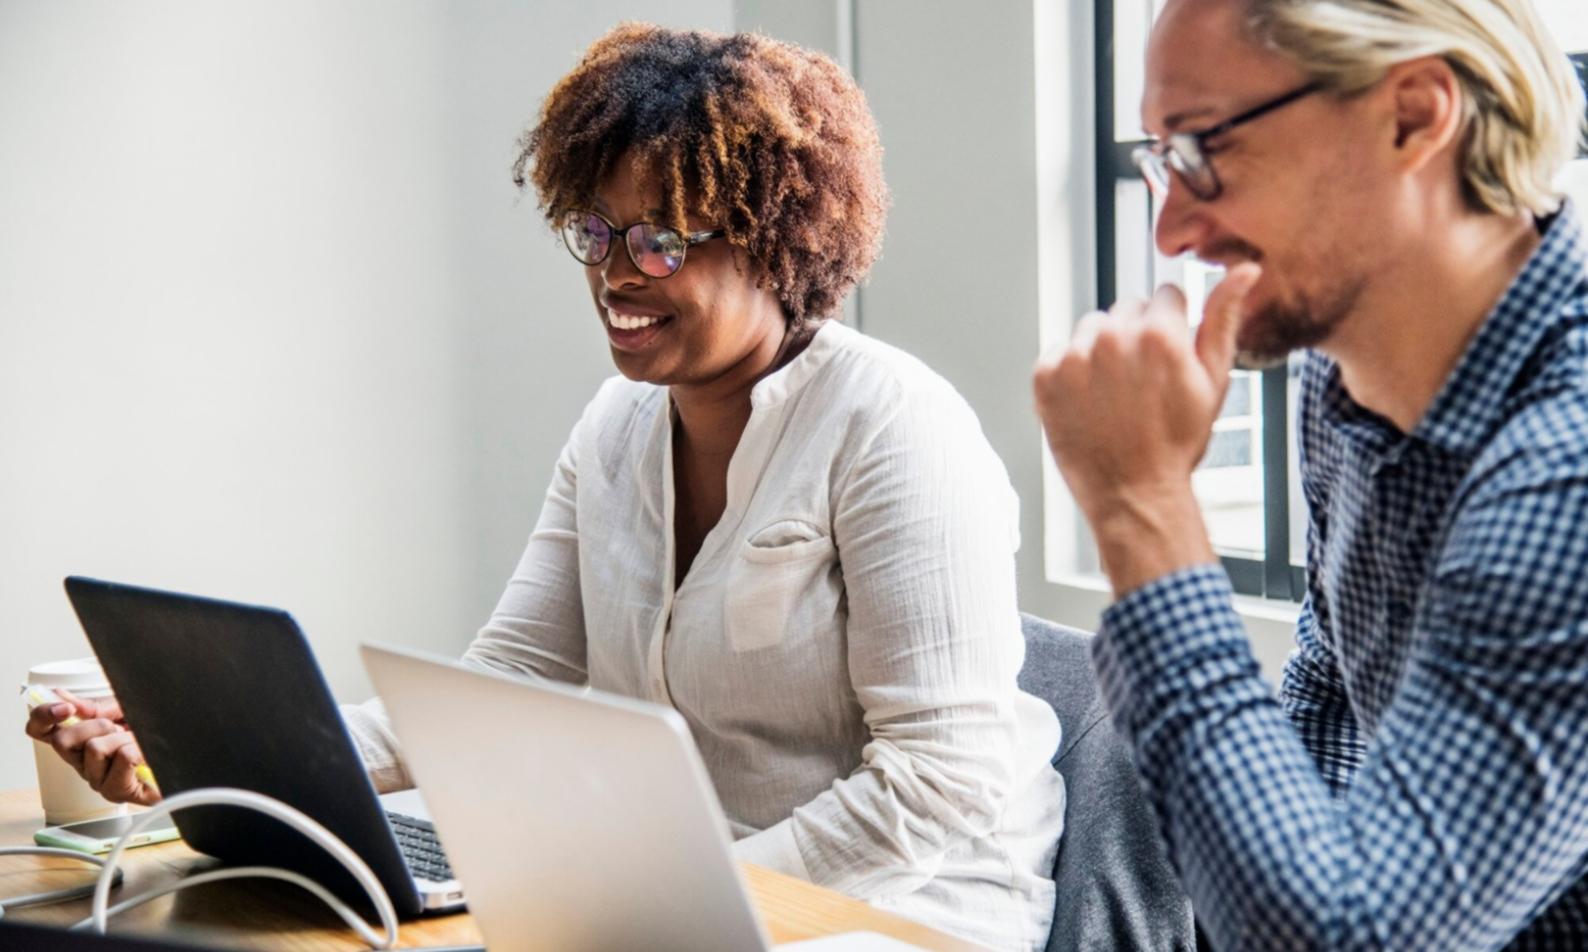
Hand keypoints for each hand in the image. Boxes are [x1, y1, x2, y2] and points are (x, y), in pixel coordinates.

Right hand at [24, 689, 161, 805]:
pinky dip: (140, 748)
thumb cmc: (156, 737)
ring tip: (139, 744)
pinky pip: (122, 757)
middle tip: (119, 728)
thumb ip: (96, 707)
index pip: (41, 731)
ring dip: (124, 738)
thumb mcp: (126, 710)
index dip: (43, 716)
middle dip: (95, 725)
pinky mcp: (118, 791)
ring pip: (95, 747)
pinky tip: (146, 756)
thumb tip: (61, 695)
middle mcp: (83, 763)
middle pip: (61, 740)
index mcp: (80, 742)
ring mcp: (98, 780)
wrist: (186, 758)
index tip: (65, 707)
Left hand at [1032, 263, 1261, 593]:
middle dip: (1137, 336)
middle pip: (1127, 310)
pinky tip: (1090, 401)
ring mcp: (1074, 357)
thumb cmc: (1178, 443)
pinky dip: (1071, 372)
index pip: (1165, 296)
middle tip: (1143, 383)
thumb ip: (1223, 318)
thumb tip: (1244, 268)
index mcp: (1159, 333)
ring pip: (1092, 328)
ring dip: (1102, 350)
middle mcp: (1112, 337)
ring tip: (1116, 394)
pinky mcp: (1045, 376)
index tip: (1169, 361)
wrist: (1133, 494)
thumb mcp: (1214, 380)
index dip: (1172, 328)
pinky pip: (1060, 352)